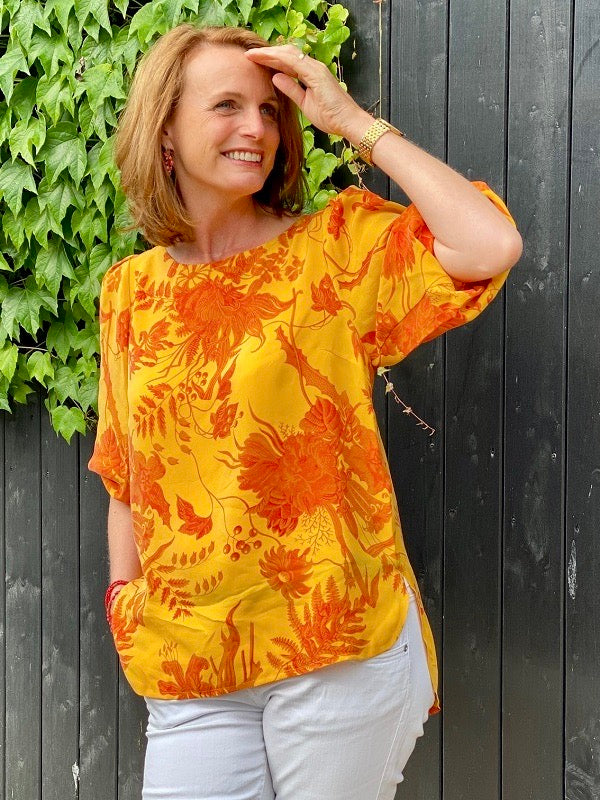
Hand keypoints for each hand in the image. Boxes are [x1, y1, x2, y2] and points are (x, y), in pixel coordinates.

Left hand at [245, 44, 372, 142]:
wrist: (347, 121)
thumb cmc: (330, 116)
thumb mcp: (304, 103)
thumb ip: (291, 89)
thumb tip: (275, 78)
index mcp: (310, 74)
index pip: (287, 61)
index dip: (270, 60)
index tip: (254, 62)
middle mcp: (313, 67)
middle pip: (286, 54)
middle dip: (267, 53)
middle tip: (249, 55)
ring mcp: (315, 69)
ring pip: (288, 54)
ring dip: (269, 53)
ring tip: (252, 54)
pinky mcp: (316, 74)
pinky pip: (294, 62)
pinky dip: (279, 58)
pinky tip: (266, 58)